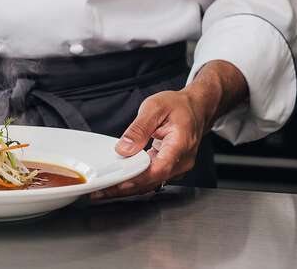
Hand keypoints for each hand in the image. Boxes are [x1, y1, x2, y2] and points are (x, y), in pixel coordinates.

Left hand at [91, 60, 247, 200]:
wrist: (196, 108)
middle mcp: (182, 161)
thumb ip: (139, 128)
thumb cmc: (179, 105)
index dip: (136, 179)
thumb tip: (124, 148)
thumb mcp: (155, 107)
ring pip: (150, 183)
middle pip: (151, 182)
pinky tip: (119, 180)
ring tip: (104, 189)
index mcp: (180, 145)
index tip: (115, 184)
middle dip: (124, 188)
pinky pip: (151, 178)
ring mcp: (178, 167)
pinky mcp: (170, 168)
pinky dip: (135, 181)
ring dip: (128, 187)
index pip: (157, 169)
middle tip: (99, 191)